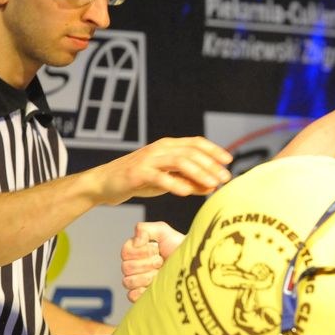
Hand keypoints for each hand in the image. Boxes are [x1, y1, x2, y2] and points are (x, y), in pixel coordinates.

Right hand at [91, 137, 232, 205]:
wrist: (105, 184)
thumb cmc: (140, 180)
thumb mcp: (169, 180)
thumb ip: (190, 182)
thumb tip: (213, 187)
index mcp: (168, 146)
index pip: (195, 143)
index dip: (214, 150)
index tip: (229, 161)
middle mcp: (160, 149)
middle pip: (190, 152)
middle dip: (211, 164)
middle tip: (225, 177)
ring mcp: (148, 160)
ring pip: (178, 161)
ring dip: (198, 172)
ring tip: (212, 184)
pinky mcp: (137, 173)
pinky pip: (159, 177)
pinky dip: (175, 184)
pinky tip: (187, 192)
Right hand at [121, 221, 185, 301]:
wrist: (192, 264)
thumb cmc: (178, 247)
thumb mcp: (163, 231)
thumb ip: (145, 229)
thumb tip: (135, 241)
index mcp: (134, 251)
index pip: (125, 252)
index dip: (142, 251)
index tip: (157, 249)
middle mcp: (133, 266)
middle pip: (126, 268)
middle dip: (148, 263)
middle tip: (161, 261)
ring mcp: (137, 281)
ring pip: (128, 282)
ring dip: (147, 277)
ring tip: (160, 272)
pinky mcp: (141, 295)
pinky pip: (132, 295)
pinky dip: (143, 291)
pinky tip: (156, 285)